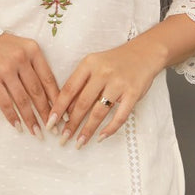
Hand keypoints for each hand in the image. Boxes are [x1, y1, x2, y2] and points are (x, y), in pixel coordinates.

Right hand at [0, 32, 59, 134]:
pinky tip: (18, 126)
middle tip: (52, 128)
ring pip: (22, 99)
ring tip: (36, 132)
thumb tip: (49, 96)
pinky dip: (12, 116)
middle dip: (46, 113)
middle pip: (37, 91)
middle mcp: (21, 59)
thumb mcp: (22, 49)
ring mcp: (5, 69)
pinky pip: (4, 102)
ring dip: (30, 118)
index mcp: (33, 51)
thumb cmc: (2, 48)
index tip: (62, 114)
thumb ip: (34, 67)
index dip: (56, 99)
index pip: (49, 79)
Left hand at [47, 36, 163, 146]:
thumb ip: (81, 84)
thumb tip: (66, 111)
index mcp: (89, 64)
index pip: (69, 89)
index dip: (58, 108)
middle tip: (63, 138)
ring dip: (88, 129)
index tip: (50, 123)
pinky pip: (120, 116)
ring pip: (99, 112)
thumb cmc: (114, 62)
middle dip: (71, 123)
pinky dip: (110, 129)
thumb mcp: (94, 66)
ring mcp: (119, 83)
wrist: (145, 52)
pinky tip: (101, 137)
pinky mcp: (133, 93)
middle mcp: (103, 72)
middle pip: (82, 103)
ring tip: (79, 142)